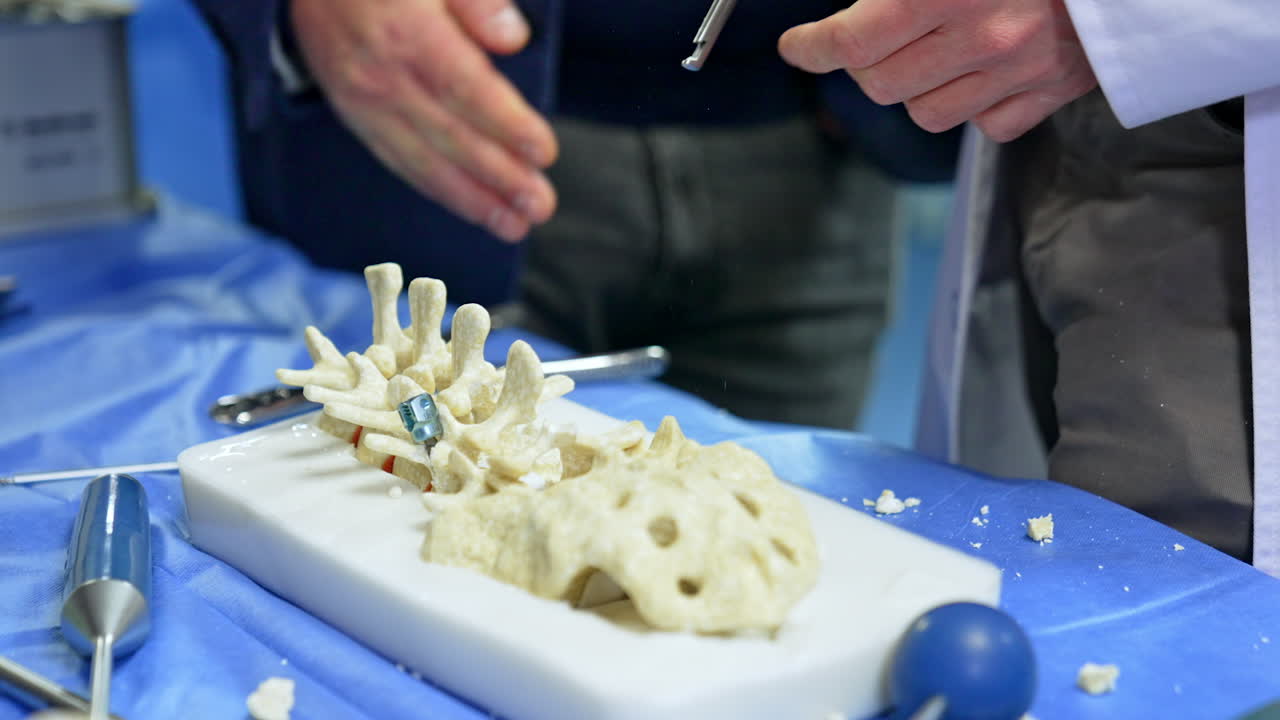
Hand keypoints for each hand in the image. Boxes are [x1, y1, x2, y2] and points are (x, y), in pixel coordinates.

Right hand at [290, 0, 557, 241]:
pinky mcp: (355, 117)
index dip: (507, 125)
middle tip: (539, 206)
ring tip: (513, 226)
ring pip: (424, 162)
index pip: (465, 89)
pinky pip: (399, 162)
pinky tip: (470, 208)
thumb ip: (477, 1)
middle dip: (499, 178)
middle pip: (450, 137)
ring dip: (472, 200)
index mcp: (408, 33)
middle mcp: (382, 76)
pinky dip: (437, 190)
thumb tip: (513, 39)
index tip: (543, 152)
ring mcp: (364, 103)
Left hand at [779, 0, 1097, 141]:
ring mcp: (1021, 71)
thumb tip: (850, 8)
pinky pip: (985, 125)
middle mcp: (985, 38)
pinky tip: (980, 69)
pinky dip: (972, 104)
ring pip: (924, 112)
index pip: (851, 41)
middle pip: (879, 85)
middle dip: (863, 63)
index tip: (799, 47)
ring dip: (914, 86)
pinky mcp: (1051, 92)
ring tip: (932, 49)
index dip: (813, 47)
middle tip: (872, 38)